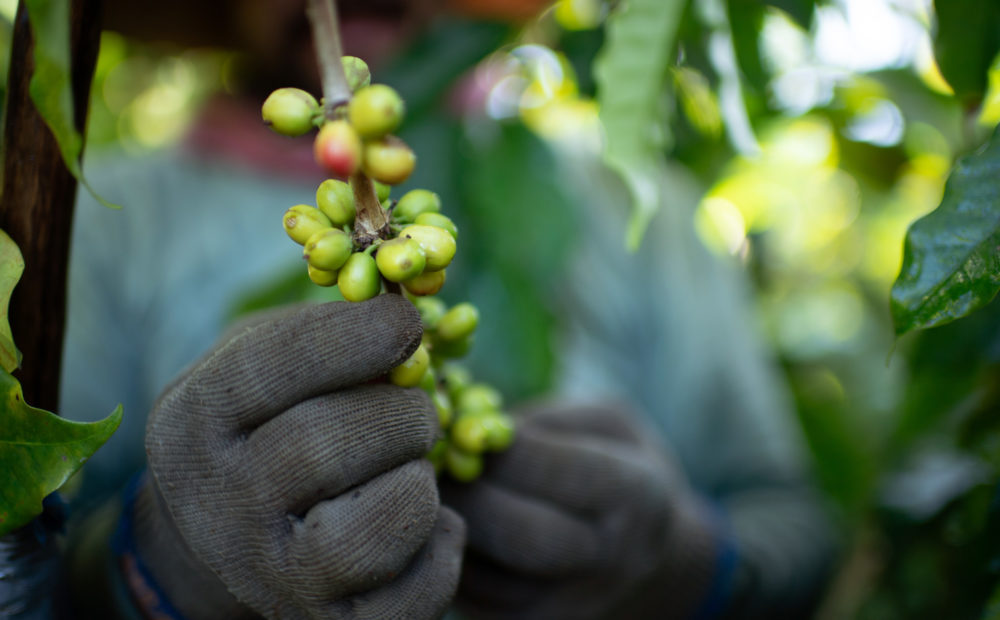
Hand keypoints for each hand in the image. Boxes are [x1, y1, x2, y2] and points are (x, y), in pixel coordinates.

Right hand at [136, 295, 464, 619]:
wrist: (220, 541)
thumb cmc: (262, 426)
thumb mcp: (258, 364)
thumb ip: (319, 335)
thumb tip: (409, 318)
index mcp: (194, 423)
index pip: (270, 368)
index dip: (353, 337)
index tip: (406, 321)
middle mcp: (221, 508)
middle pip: (330, 445)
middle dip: (401, 412)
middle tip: (416, 404)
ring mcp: (272, 578)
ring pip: (379, 526)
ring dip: (419, 480)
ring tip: (408, 463)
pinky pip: (418, 591)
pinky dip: (442, 543)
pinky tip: (423, 517)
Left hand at [442, 402, 719, 619]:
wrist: (650, 556)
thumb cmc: (618, 469)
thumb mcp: (606, 424)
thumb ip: (546, 422)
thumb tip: (469, 428)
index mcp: (637, 497)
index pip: (552, 470)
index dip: (498, 446)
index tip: (467, 424)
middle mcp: (611, 562)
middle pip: (518, 534)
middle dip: (466, 492)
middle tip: (435, 462)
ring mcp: (573, 607)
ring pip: (486, 576)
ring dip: (448, 527)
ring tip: (434, 491)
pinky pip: (473, 598)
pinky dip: (449, 559)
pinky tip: (449, 525)